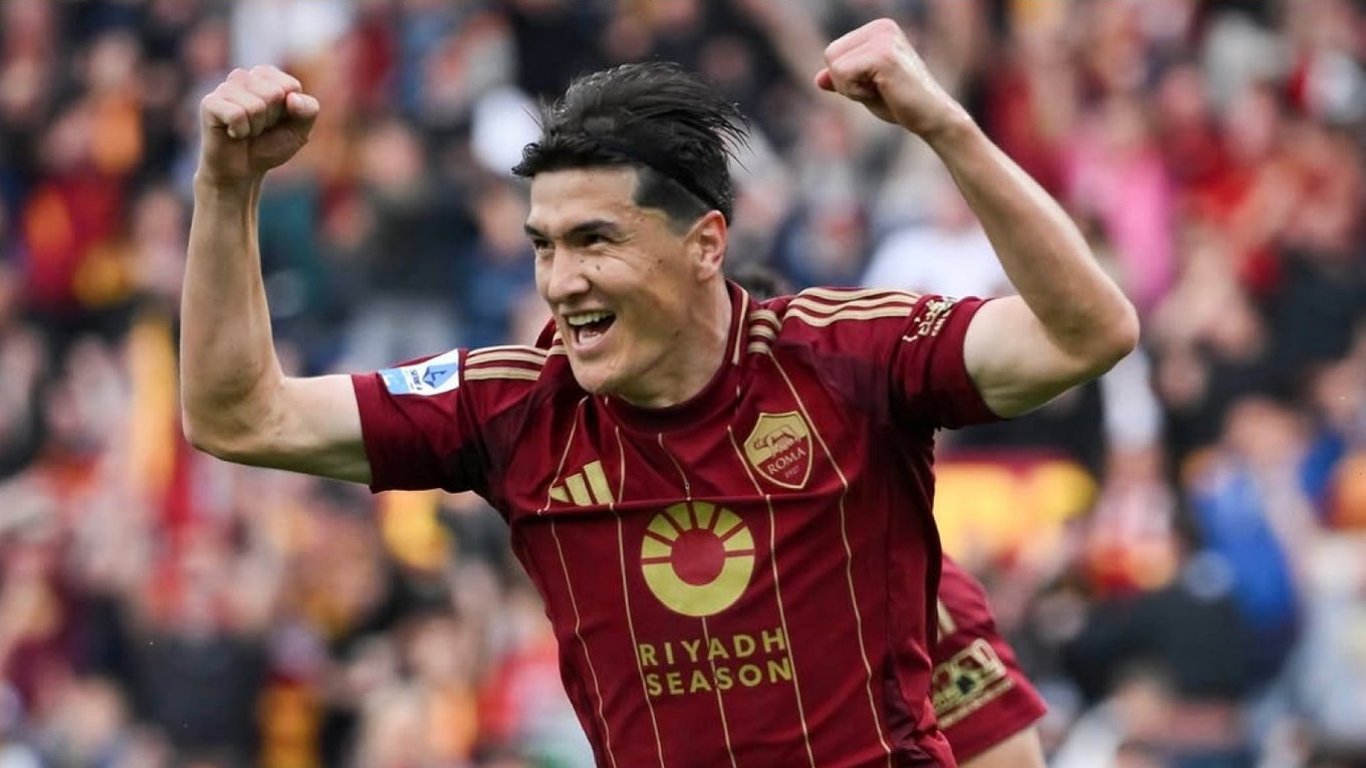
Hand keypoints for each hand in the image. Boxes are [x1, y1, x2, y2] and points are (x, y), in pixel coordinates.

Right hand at [198, 66, 319, 186]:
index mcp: (266, 77)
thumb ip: (308, 111)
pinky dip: (240, 131)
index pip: (291, 86)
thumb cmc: (269, 146)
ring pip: (256, 106)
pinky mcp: (209, 103)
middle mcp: (244, 77)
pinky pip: (237, 114)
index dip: (289, 111)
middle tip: (259, 128)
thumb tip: (292, 98)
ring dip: (256, 127)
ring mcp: (224, 88)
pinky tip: (233, 133)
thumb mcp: (299, 131)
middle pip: (274, 93)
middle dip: (272, 119)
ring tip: (246, 131)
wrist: (242, 172)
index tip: (276, 121)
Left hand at [814, 18, 967, 138]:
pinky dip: (857, 92)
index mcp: (879, 29)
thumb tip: (818, 79)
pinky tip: (883, 92)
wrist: (932, 118)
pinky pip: (843, 74)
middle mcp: (881, 27)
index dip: (845, 79)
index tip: (875, 85)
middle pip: (831, 55)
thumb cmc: (902, 105)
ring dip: (851, 88)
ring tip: (882, 90)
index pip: (833, 52)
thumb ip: (843, 80)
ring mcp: (883, 38)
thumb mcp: (865, 90)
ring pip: (834, 65)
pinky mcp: (883, 55)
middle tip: (878, 90)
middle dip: (845, 82)